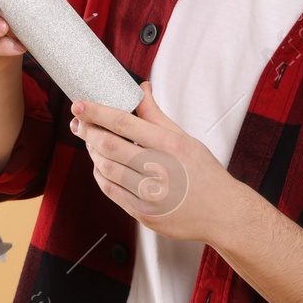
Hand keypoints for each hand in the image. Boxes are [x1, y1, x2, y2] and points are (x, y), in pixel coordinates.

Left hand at [71, 81, 235, 243]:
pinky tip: (101, 165)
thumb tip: (141, 89)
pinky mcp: (143, 213)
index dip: (96, 112)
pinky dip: (100, 175)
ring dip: (92, 152)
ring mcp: (149, 194)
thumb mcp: (185, 138)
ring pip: (105, 168)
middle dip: (88, 130)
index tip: (80, 105)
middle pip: (108, 145)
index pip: (123, 123)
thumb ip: (156, 115)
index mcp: (169, 145)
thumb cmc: (205, 174)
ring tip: (91, 141)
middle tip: (80, 122)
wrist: (222, 213)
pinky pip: (110, 191)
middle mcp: (159, 169)